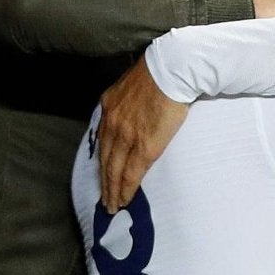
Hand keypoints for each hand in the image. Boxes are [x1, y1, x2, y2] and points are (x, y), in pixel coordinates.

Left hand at [97, 57, 189, 213]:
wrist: (172, 70)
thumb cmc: (159, 71)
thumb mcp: (131, 82)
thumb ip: (126, 98)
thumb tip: (131, 107)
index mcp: (109, 108)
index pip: (102, 141)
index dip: (102, 160)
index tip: (103, 173)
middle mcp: (112, 124)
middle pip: (104, 160)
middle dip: (104, 181)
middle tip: (105, 198)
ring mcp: (126, 137)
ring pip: (114, 170)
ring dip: (112, 190)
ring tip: (112, 205)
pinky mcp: (144, 146)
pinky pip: (131, 173)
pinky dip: (126, 188)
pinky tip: (124, 199)